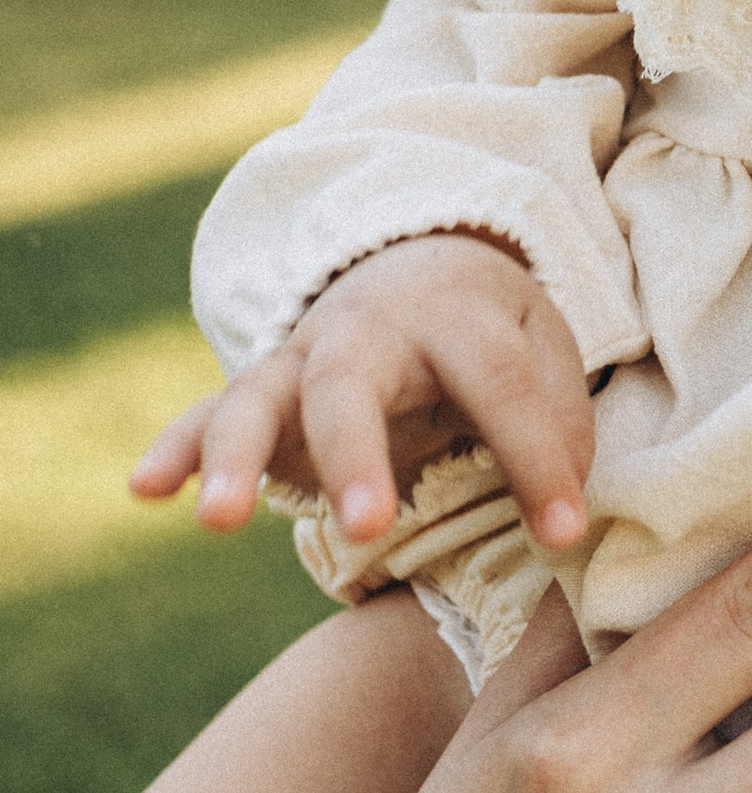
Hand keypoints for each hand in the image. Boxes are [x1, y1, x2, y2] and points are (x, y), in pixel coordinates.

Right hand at [131, 235, 594, 552]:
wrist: (419, 261)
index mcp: (457, 313)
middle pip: (353, 384)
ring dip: (234, 456)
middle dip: (356, 455)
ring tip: (214, 520)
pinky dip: (176, 448)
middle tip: (369, 526)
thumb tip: (565, 513)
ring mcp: (303, 359)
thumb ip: (560, 422)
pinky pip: (206, 414)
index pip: (498, 385)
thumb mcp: (543, 347)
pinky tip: (145, 489)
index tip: (565, 531)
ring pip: (258, 398)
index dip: (536, 459)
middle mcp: (368, 331)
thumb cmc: (492, 329)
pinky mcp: (263, 390)